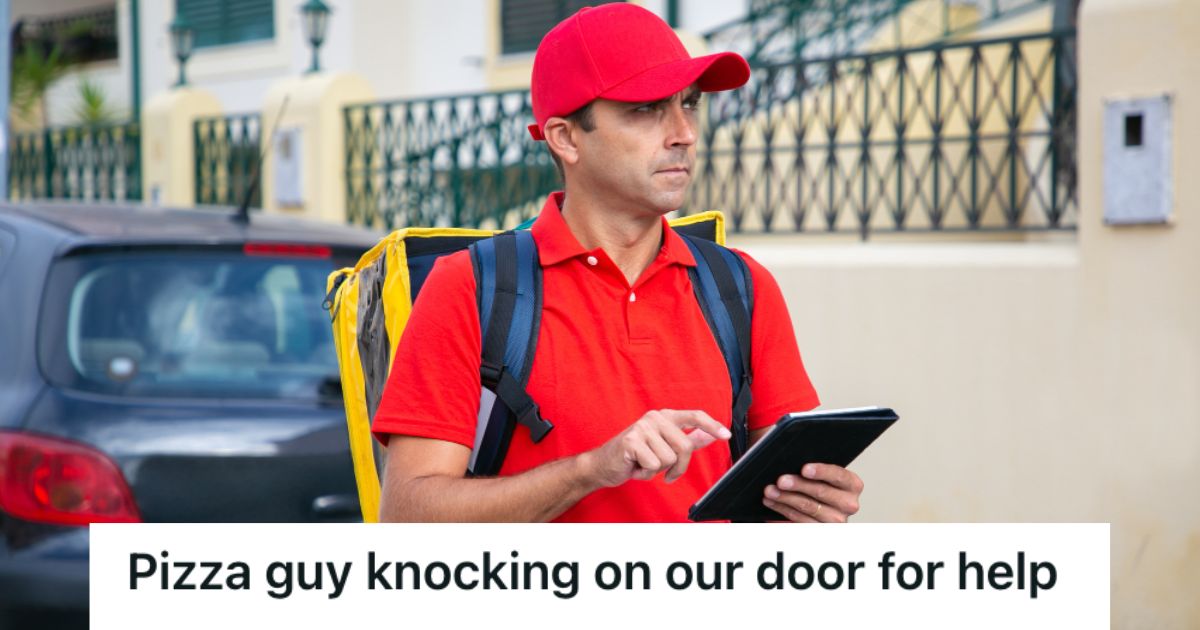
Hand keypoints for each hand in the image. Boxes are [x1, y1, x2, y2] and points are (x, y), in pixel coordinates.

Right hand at [581, 409, 730, 487]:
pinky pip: (653, 465)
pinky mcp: (631, 440)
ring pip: (669, 459)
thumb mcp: (664, 447)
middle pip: (685, 447)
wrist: (603, 465)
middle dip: (677, 467)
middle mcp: (655, 417)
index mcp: (665, 417)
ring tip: (643, 464)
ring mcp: (642, 427)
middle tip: (662, 470)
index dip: (711, 426)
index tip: (726, 436)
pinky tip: (634, 466)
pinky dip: (645, 473)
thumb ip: (688, 439)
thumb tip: (711, 435)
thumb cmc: (635, 456)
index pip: (694, 416)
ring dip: (657, 470)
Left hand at [762, 463, 863, 522]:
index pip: (839, 475)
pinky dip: (783, 508)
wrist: (824, 506)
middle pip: (821, 492)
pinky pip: (800, 519)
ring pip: (808, 507)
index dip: (821, 471)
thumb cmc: (821, 483)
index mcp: (853, 484)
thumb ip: (814, 468)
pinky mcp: (821, 530)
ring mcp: (836, 520)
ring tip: (770, 490)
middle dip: (798, 485)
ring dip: (785, 497)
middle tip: (780, 480)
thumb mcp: (823, 474)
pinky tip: (772, 501)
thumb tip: (793, 460)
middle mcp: (849, 504)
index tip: (804, 469)